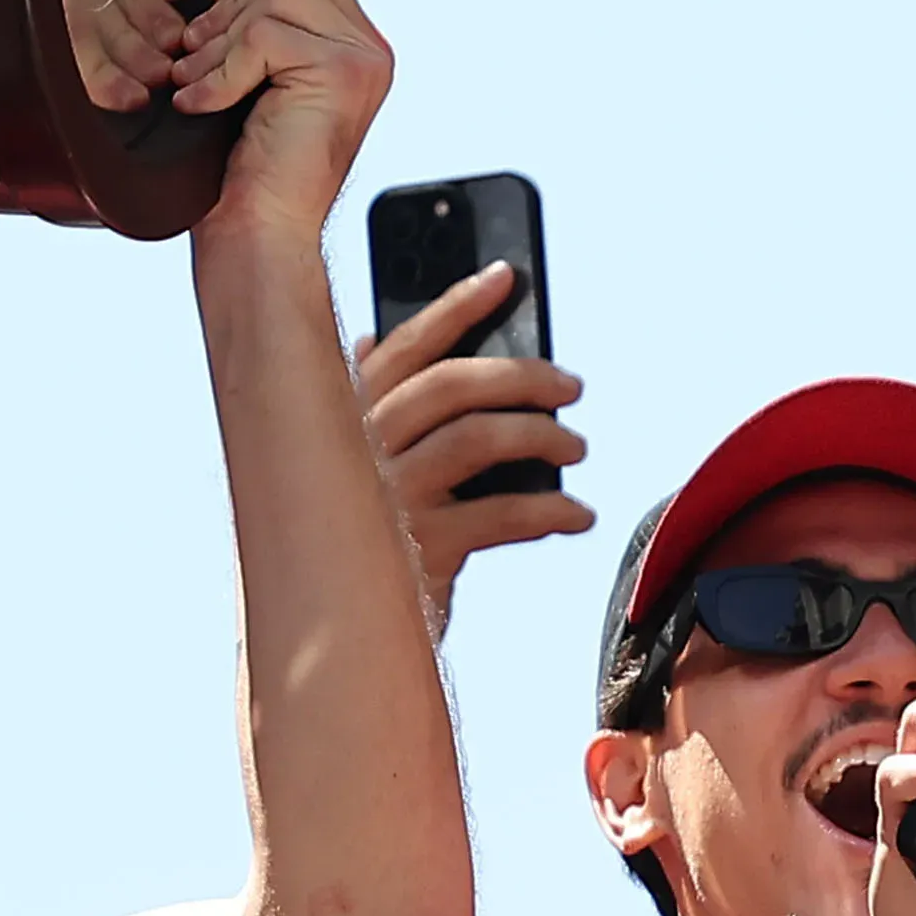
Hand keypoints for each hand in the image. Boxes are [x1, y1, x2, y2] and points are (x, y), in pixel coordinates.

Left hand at [179, 0, 393, 253]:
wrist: (258, 235)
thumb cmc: (241, 170)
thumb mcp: (249, 76)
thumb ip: (258, 22)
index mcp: (349, 39)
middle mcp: (366, 44)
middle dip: (230, 1)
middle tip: (197, 55)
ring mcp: (362, 58)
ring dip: (220, 38)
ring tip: (198, 82)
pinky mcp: (342, 75)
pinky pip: (264, 35)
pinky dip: (220, 71)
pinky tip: (203, 105)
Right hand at [352, 265, 589, 588]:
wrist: (339, 639)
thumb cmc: (358, 542)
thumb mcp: (356, 467)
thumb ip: (367, 404)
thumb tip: (375, 338)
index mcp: (341, 421)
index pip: (404, 345)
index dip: (457, 305)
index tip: (507, 277)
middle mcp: (355, 451)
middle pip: (451, 385)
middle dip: (522, 375)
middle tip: (571, 387)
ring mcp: (385, 499)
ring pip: (479, 438)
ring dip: (543, 436)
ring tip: (576, 448)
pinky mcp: (418, 549)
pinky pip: (502, 513)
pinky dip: (552, 510)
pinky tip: (577, 516)